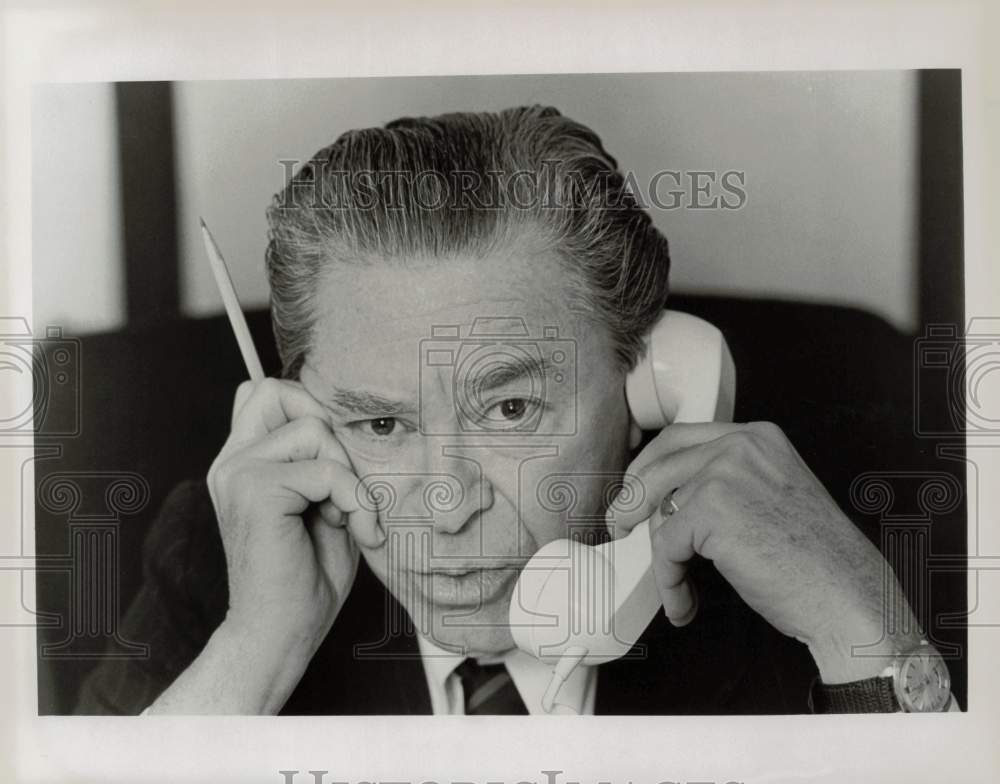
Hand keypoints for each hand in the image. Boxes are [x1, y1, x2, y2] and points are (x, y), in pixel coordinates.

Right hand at [207, 378, 380, 650]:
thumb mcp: (325, 505)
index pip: (266, 393)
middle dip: (327, 428)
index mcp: (243, 462)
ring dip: (349, 474)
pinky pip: (327, 470)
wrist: (280, 636)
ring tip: (350, 517)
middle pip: (278, 390)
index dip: (311, 411)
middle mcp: (232, 462)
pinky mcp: (256, 492)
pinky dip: (356, 499)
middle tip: (344, 483)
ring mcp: (238, 474)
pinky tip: (359, 532)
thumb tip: (348, 420)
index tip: (339, 466)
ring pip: (314, 429)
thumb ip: (325, 460)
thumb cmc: (307, 578)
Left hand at [610, 421, 920, 682]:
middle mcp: (740, 445)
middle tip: (621, 526)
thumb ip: (727, 482)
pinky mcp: (711, 509)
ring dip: (661, 554)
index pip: (681, 437)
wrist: (846, 595)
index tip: (633, 488)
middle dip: (631, 498)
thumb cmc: (815, 561)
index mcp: (758, 437)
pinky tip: (685, 602)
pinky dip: (670, 581)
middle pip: (658, 463)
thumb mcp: (770, 496)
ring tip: (676, 585)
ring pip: (659, 509)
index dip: (649, 465)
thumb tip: (669, 498)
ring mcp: (725, 473)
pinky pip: (666, 546)